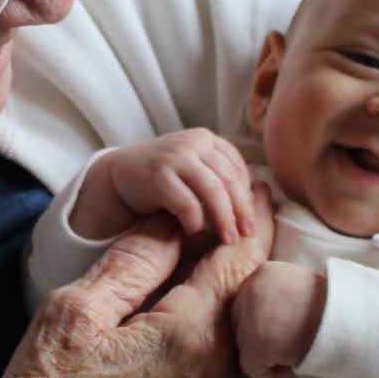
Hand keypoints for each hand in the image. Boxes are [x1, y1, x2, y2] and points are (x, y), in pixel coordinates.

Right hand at [0, 208, 274, 377]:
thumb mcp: (74, 310)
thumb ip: (131, 262)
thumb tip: (172, 222)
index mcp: (191, 332)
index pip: (242, 256)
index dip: (253, 214)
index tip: (256, 182)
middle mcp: (218, 364)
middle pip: (255, 286)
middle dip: (256, 240)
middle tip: (247, 199)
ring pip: (248, 316)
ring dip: (246, 275)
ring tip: (227, 236)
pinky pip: (236, 344)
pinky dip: (233, 308)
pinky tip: (207, 291)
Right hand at [74, 128, 258, 244]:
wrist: (121, 172)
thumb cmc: (164, 176)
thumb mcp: (193, 166)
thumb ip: (217, 175)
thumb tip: (257, 201)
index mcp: (206, 139)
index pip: (237, 167)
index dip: (247, 195)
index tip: (250, 219)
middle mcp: (193, 143)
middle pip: (229, 180)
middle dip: (242, 210)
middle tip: (246, 234)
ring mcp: (175, 157)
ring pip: (213, 191)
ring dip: (225, 219)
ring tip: (229, 239)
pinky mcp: (158, 175)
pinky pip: (187, 203)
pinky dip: (196, 221)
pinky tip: (195, 232)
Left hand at [233, 261, 326, 377]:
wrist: (353, 321)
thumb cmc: (333, 310)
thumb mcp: (300, 288)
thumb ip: (278, 295)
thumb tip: (266, 317)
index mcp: (264, 273)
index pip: (247, 301)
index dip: (263, 321)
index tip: (284, 331)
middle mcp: (252, 289)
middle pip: (240, 322)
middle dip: (259, 337)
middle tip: (287, 345)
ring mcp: (251, 316)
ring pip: (245, 345)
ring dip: (267, 354)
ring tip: (294, 353)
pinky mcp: (256, 342)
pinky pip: (252, 367)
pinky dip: (270, 374)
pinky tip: (290, 369)